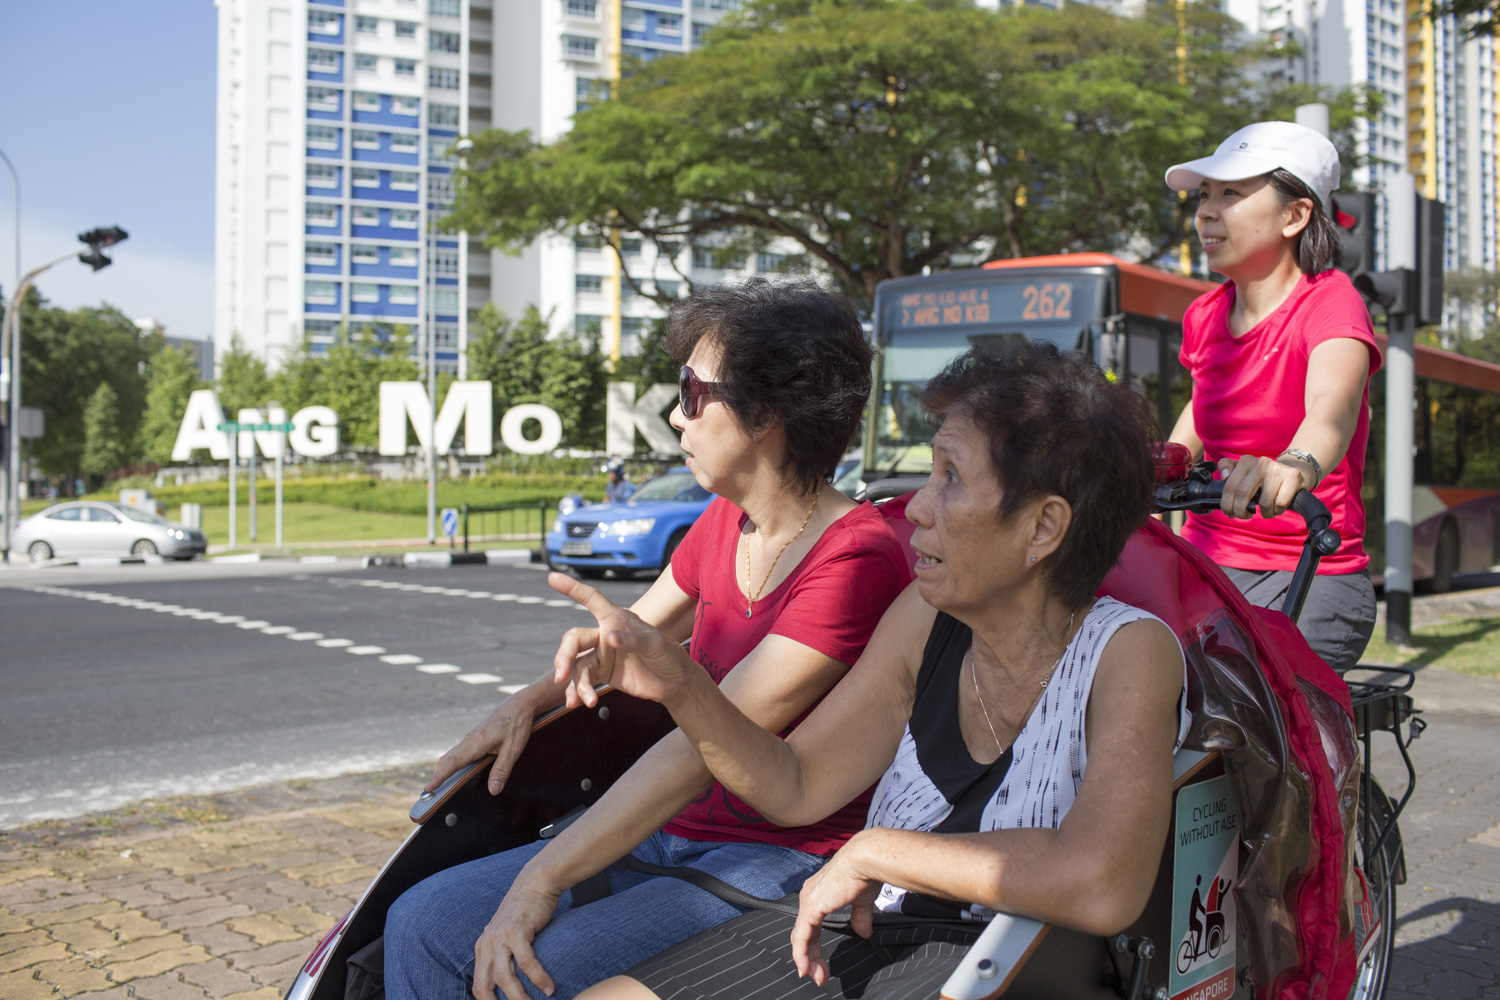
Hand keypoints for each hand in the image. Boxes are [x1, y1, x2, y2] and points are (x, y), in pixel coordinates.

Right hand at [426, 696, 535, 796]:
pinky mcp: (474, 737)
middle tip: (429, 794)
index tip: (428, 788)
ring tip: (439, 786)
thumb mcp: (514, 749)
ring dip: (443, 770)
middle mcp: (470, 739)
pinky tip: (456, 772)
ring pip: (452, 755)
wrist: (519, 705)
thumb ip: (502, 770)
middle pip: (447, 760)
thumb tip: (493, 790)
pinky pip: (459, 752)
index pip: (453, 762)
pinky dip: (452, 763)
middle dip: (437, 776)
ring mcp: (471, 737)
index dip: (439, 776)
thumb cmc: (517, 725)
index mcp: (477, 742)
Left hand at [472, 883, 560, 999]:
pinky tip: (548, 987)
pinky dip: (538, 977)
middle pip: (485, 985)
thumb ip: (503, 953)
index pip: (478, 984)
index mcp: (483, 947)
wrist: (535, 883)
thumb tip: (508, 979)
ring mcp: (500, 937)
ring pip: (504, 977)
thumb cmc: (525, 911)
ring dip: (519, 996)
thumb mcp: (506, 933)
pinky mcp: (517, 931)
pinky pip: (526, 962)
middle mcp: (487, 943)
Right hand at [548, 572, 698, 708]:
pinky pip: (581, 681)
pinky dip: (577, 692)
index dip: (573, 588)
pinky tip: (578, 702)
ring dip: (574, 683)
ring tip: (583, 700)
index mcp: (617, 619)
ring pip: (576, 665)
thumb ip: (634, 640)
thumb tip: (610, 637)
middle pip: (573, 639)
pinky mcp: (602, 673)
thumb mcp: (657, 645)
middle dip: (564, 656)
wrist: (674, 683)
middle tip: (561, 676)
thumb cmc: (669, 655)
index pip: (592, 600)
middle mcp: (604, 634)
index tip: (552, 577)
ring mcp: (601, 655)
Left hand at [790, 834, 883, 985]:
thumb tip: (864, 933)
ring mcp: (808, 902)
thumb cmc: (865, 872)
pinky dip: (802, 954)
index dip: (815, 947)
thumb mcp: (861, 900)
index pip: (811, 926)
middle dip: (811, 958)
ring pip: (801, 938)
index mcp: (819, 893)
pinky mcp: (811, 907)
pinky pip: (802, 937)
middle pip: (803, 934)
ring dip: (807, 960)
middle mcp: (809, 896)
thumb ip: (859, 917)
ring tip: (816, 976)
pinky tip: (805, 968)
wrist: (866, 860)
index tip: (823, 966)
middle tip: (820, 976)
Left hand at [1216, 455, 1314, 519]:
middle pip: (1242, 494)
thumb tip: (1224, 476)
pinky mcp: (1292, 477)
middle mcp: (1261, 463)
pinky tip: (1277, 507)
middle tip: (1244, 516)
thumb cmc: (1264, 477)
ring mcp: (1277, 469)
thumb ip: (1228, 468)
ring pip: (1263, 503)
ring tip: (1266, 511)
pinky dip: (1277, 511)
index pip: (1229, 487)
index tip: (1229, 512)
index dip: (1226, 504)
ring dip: (1264, 514)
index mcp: (1246, 461)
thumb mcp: (1244, 470)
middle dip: (1240, 511)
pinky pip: (1279, 504)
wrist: (1294, 472)